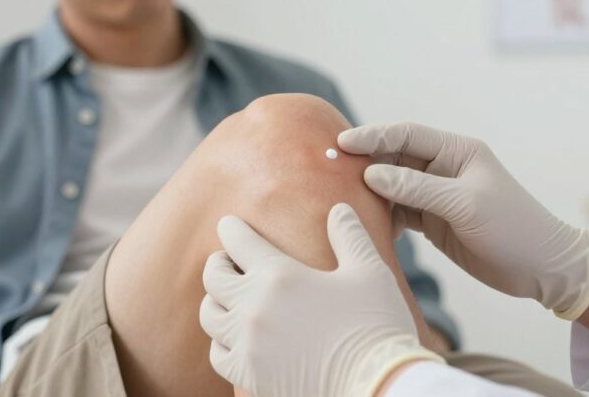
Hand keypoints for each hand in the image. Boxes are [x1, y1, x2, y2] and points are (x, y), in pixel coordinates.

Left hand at [200, 203, 443, 396]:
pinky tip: (234, 337)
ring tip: (228, 297)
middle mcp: (254, 307)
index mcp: (279, 275)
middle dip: (220, 262)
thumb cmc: (377, 327)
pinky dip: (221, 341)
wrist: (378, 388)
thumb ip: (349, 236)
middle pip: (214, 276)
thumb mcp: (369, 272)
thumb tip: (339, 209)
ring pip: (210, 314)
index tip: (230, 225)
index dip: (231, 228)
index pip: (237, 241)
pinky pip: (218, 354)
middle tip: (229, 260)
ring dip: (216, 300)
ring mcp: (248, 344)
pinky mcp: (249, 376)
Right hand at [339, 123, 588, 319]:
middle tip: (330, 169)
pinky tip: (365, 222)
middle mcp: (444, 168)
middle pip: (394, 158)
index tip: (342, 143)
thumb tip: (371, 175)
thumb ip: (416, 188)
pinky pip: (399, 211)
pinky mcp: (434, 221)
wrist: (544, 268)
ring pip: (393, 185)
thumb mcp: (464, 205)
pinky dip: (382, 214)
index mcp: (457, 151)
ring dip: (369, 190)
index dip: (373, 136)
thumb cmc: (513, 228)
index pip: (406, 135)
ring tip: (339, 195)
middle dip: (364, 162)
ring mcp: (438, 195)